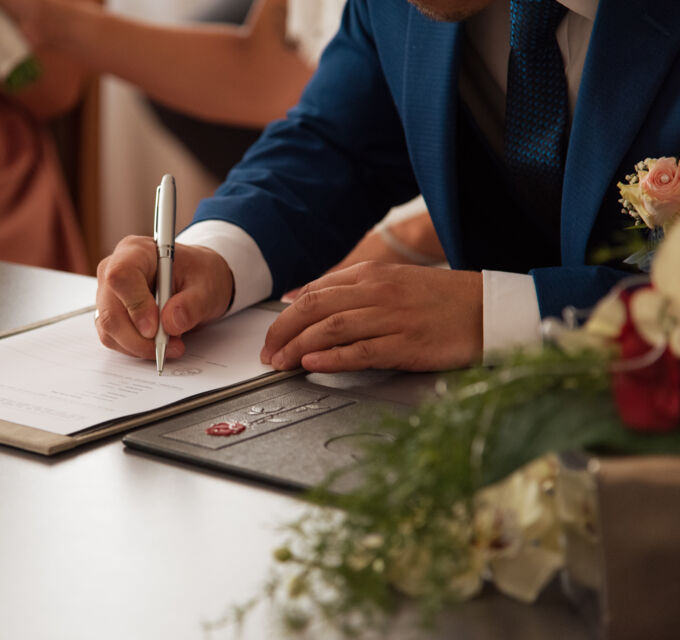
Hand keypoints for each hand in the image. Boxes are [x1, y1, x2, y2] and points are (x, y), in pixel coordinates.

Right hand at [95, 236, 233, 360]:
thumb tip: (170, 323)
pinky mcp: (110, 314)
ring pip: (109, 329)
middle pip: (110, 310)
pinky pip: (113, 338)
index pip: (121, 275)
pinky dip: (136, 348)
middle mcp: (114, 269)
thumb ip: (192, 304)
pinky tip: (158, 342)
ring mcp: (108, 294)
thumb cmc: (199, 275)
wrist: (196, 282)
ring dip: (140, 345)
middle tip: (170, 345)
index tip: (155, 328)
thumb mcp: (207, 286)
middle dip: (140, 338)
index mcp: (137, 251)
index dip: (135, 305)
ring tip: (171, 343)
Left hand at [263, 262, 482, 371]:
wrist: (488, 309)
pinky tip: (312, 363)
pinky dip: (332, 357)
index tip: (271, 335)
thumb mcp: (393, 284)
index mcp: (371, 275)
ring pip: (331, 328)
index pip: (315, 292)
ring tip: (280, 362)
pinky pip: (361, 350)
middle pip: (314, 308)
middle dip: (282, 331)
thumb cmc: (440, 300)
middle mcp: (377, 292)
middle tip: (267, 353)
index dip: (285, 315)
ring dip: (298, 346)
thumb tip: (307, 302)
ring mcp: (391, 318)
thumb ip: (352, 291)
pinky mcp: (406, 344)